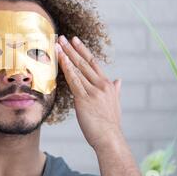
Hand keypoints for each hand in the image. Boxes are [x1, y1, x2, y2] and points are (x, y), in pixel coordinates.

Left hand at [56, 35, 122, 150]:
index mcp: (107, 85)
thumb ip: (115, 90)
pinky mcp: (84, 98)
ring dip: (67, 55)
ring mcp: (93, 91)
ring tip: (58, 45)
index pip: (93, 63)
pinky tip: (60, 60)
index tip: (75, 41)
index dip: (83, 51)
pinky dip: (66, 68)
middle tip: (62, 37)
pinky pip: (73, 80)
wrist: (109, 138)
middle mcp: (101, 85)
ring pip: (78, 69)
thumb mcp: (115, 104)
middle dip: (72, 49)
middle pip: (84, 62)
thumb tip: (118, 80)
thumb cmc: (110, 124)